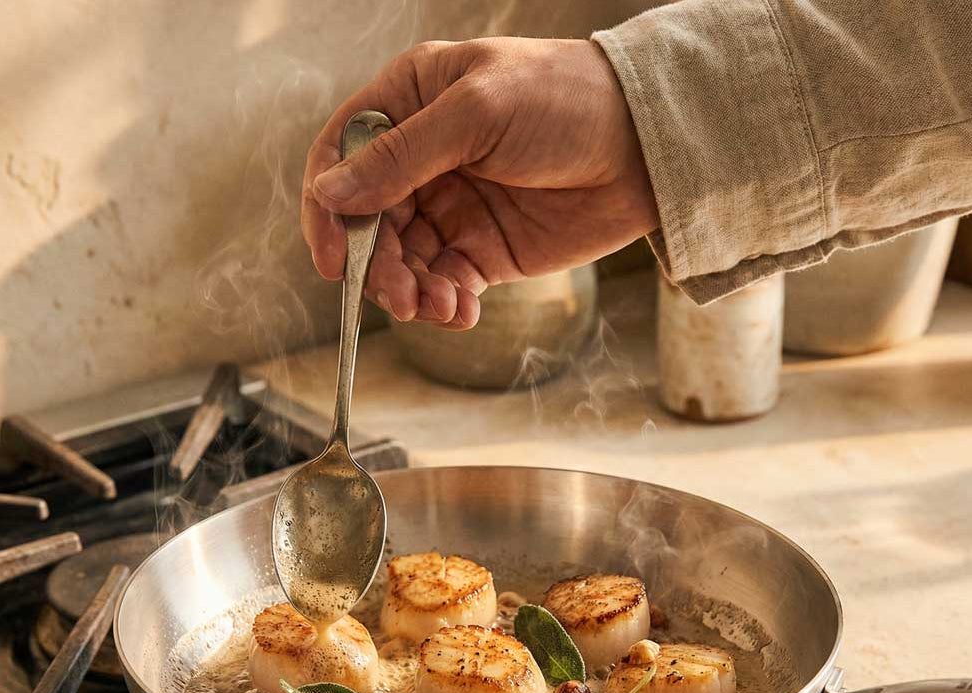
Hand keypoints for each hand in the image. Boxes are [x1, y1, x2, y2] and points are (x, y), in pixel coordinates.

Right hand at [301, 38, 656, 329]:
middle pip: (369, 222)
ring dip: (410, 292)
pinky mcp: (484, 251)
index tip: (331, 258)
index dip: (327, 209)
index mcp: (410, 103)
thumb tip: (331, 192)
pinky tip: (460, 312)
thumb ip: (401, 156)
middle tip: (399, 296)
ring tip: (435, 307)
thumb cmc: (566, 101)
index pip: (343, 157)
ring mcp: (453, 208)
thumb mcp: (477, 114)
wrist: (643, 147)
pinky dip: (446, 305)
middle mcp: (423, 159)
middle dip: (376, 265)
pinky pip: (446, 285)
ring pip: (404, 262)